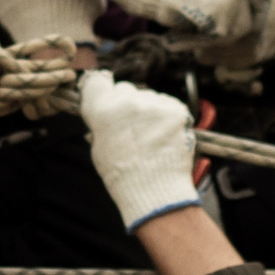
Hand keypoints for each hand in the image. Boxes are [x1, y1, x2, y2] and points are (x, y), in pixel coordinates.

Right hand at [75, 71, 199, 231]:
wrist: (156, 192)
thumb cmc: (123, 176)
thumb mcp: (100, 148)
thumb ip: (101, 124)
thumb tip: (104, 110)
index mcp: (103, 111)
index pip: (98, 82)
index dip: (103, 90)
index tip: (108, 97)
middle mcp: (128, 102)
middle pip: (125, 89)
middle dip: (127, 104)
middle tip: (133, 128)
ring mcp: (154, 104)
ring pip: (148, 97)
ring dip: (149, 111)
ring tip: (151, 138)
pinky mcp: (176, 109)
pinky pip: (168, 105)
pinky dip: (167, 118)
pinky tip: (164, 137)